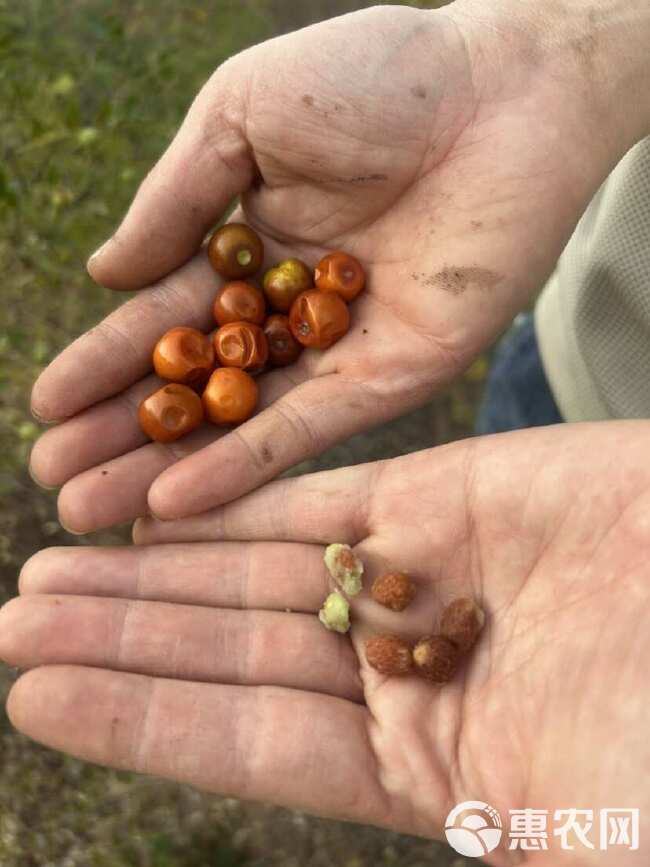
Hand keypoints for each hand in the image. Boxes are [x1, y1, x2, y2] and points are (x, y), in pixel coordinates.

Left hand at [4, 422, 648, 863]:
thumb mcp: (580, 841)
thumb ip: (506, 858)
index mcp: (428, 765)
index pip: (252, 744)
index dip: (142, 721)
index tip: (34, 699)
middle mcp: (407, 666)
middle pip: (234, 648)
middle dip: (125, 634)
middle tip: (17, 619)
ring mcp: (423, 572)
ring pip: (259, 568)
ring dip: (157, 567)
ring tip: (51, 568)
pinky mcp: (447, 489)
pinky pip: (321, 493)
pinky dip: (239, 499)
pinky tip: (157, 507)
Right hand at [29, 2, 645, 531]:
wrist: (504, 92)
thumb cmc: (374, 79)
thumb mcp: (243, 117)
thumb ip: (176, 202)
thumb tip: (103, 275)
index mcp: (247, 243)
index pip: (162, 316)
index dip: (104, 362)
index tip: (46, 409)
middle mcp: (287, 306)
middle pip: (193, 382)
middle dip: (124, 433)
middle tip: (56, 484)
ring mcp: (340, 345)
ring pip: (240, 419)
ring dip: (168, 466)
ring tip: (93, 508)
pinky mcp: (395, 374)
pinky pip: (310, 426)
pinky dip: (244, 463)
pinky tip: (179, 498)